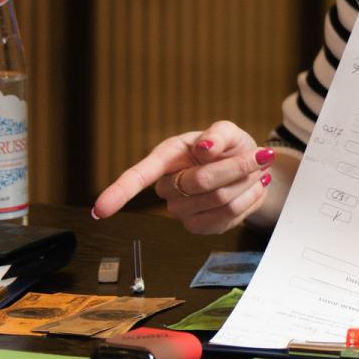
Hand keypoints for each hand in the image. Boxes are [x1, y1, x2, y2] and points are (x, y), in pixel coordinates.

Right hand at [91, 121, 275, 234]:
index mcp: (166, 158)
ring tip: (252, 170)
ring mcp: (182, 211)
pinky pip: (230, 217)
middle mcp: (168, 187)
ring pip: (220, 201)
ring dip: (246, 183)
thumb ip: (218, 134)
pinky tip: (249, 189)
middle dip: (236, 167)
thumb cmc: (229, 148)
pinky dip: (249, 200)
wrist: (248, 169)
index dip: (119, 193)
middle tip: (258, 156)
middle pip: (200, 183)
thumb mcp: (228, 131)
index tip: (99, 211)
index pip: (137, 176)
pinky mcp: (200, 227)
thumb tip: (205, 147)